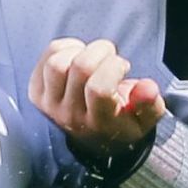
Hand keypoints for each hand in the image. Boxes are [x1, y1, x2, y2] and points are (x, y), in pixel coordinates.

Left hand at [30, 37, 166, 168]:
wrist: (92, 139)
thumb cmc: (122, 121)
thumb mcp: (145, 119)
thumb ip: (151, 104)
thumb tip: (148, 87)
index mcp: (99, 122)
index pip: (99, 88)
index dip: (114, 67)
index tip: (123, 66)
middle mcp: (71, 115)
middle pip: (80, 69)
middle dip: (101, 51)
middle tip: (110, 55)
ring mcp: (49, 105)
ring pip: (57, 63)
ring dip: (78, 50)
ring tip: (92, 56)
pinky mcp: (36, 92)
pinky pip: (45, 58)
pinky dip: (63, 47)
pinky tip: (77, 54)